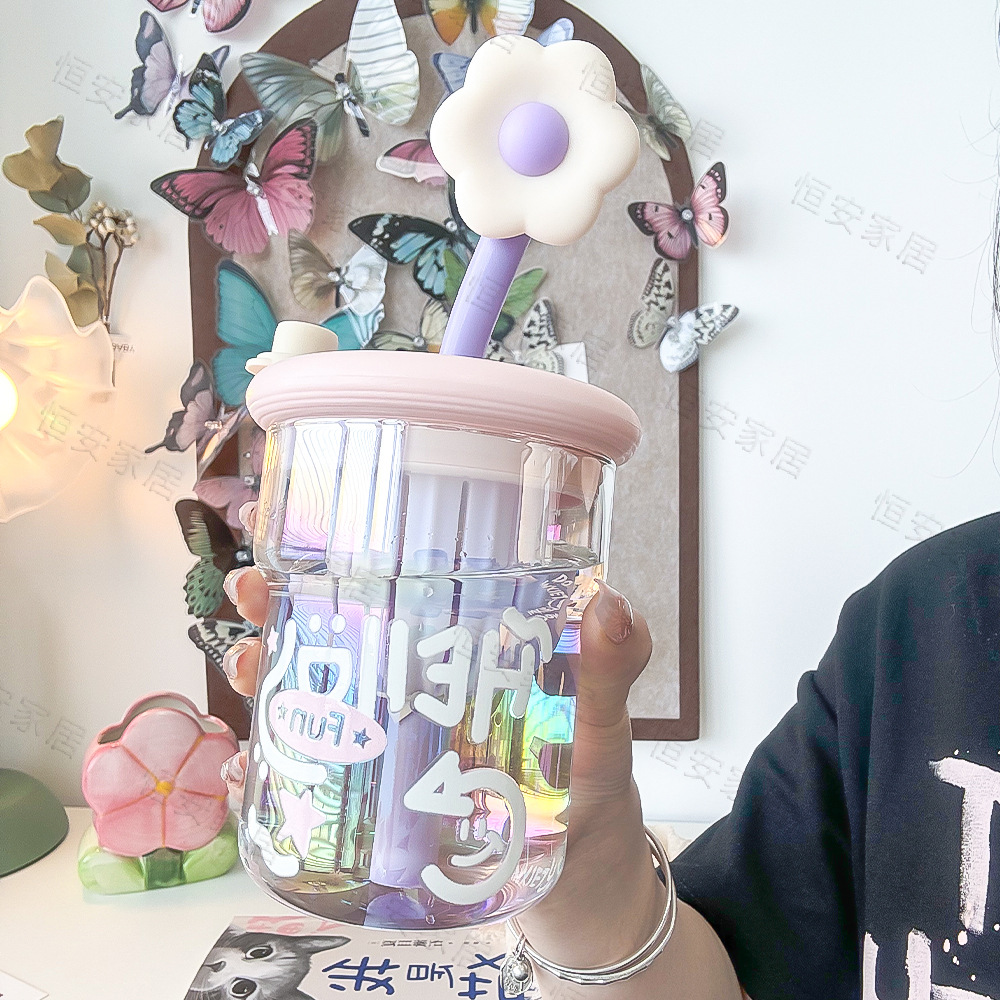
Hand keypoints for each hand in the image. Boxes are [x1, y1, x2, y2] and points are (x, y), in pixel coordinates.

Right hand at [219, 502, 655, 962]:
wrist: (579, 890)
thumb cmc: (592, 792)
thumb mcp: (601, 726)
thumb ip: (612, 671)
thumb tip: (610, 604)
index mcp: (470, 654)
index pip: (407, 587)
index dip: (359, 553)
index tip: (317, 522)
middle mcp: (422, 692)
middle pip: (344, 635)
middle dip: (290, 605)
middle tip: (255, 590)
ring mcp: (399, 745)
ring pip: (322, 697)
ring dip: (273, 676)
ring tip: (246, 666)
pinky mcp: (383, 803)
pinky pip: (320, 775)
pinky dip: (278, 767)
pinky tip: (248, 767)